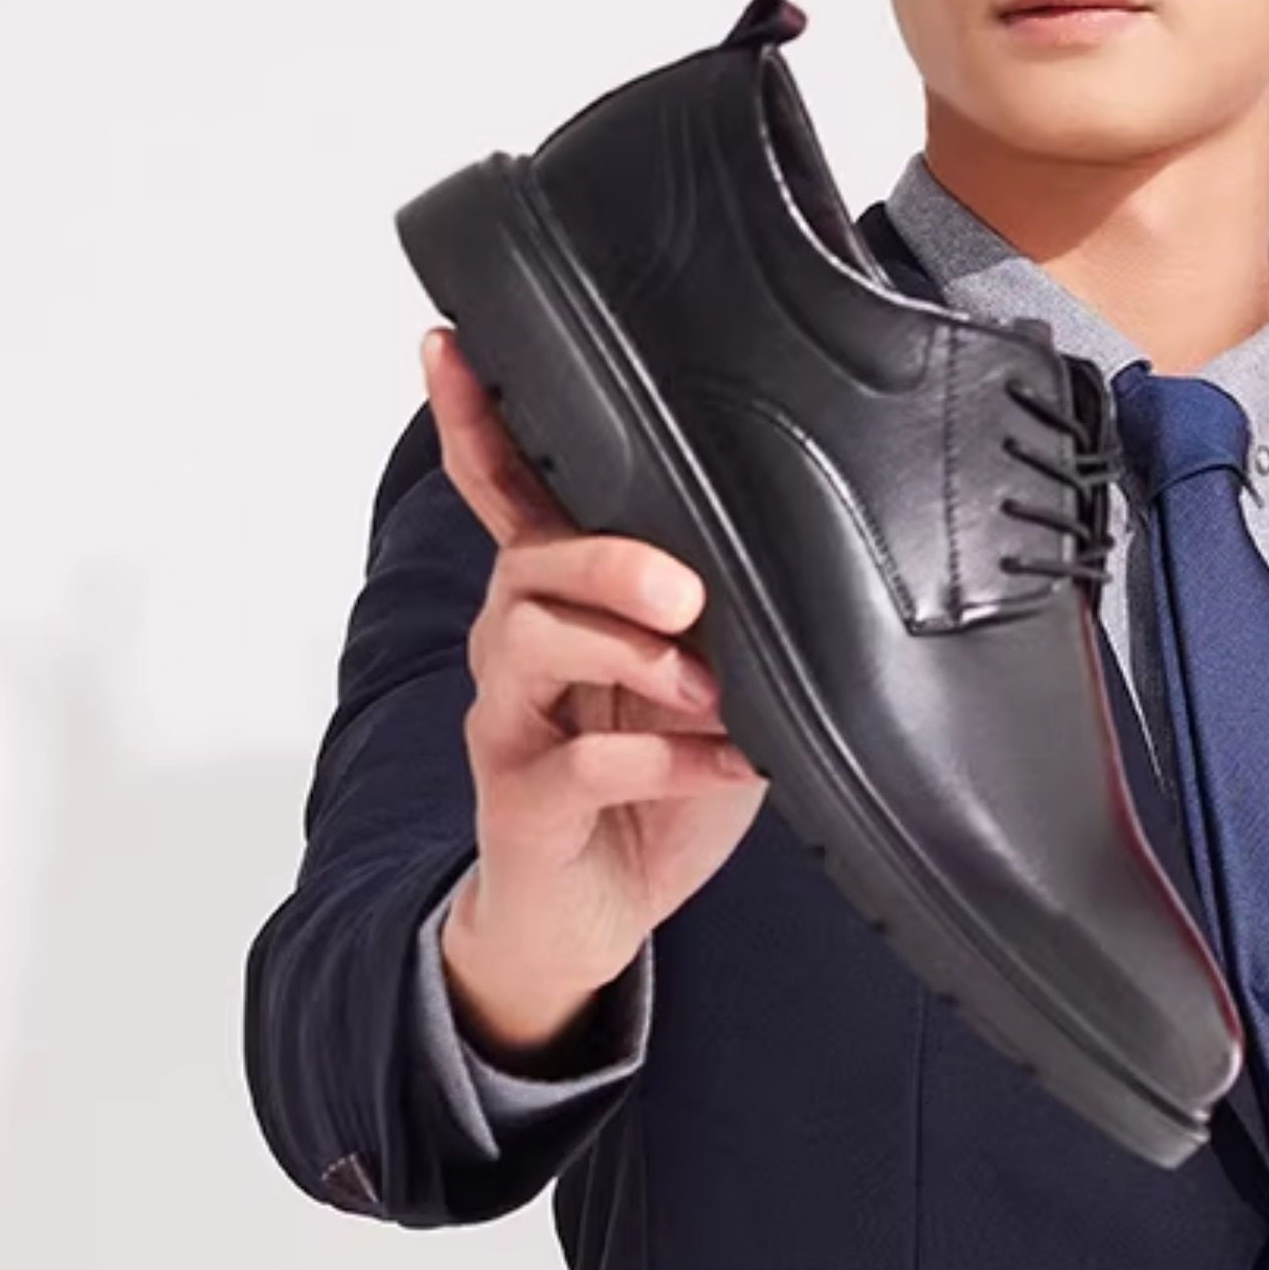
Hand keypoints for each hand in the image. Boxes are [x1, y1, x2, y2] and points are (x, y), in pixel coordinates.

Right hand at [421, 320, 767, 1057]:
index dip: (477, 423)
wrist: (593, 922)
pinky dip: (658, 759)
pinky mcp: (521, 802)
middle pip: (529, 560)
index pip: (507, 497)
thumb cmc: (651, 794)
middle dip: (608, 558)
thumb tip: (814, 565)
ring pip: (530, 640)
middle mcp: (515, 650)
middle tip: (688, 591)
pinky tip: (721, 764)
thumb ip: (735, 631)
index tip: (454, 348)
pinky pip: (577, 762)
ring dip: (626, 650)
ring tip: (705, 686)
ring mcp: (510, 724)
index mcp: (559, 606)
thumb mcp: (711, 694)